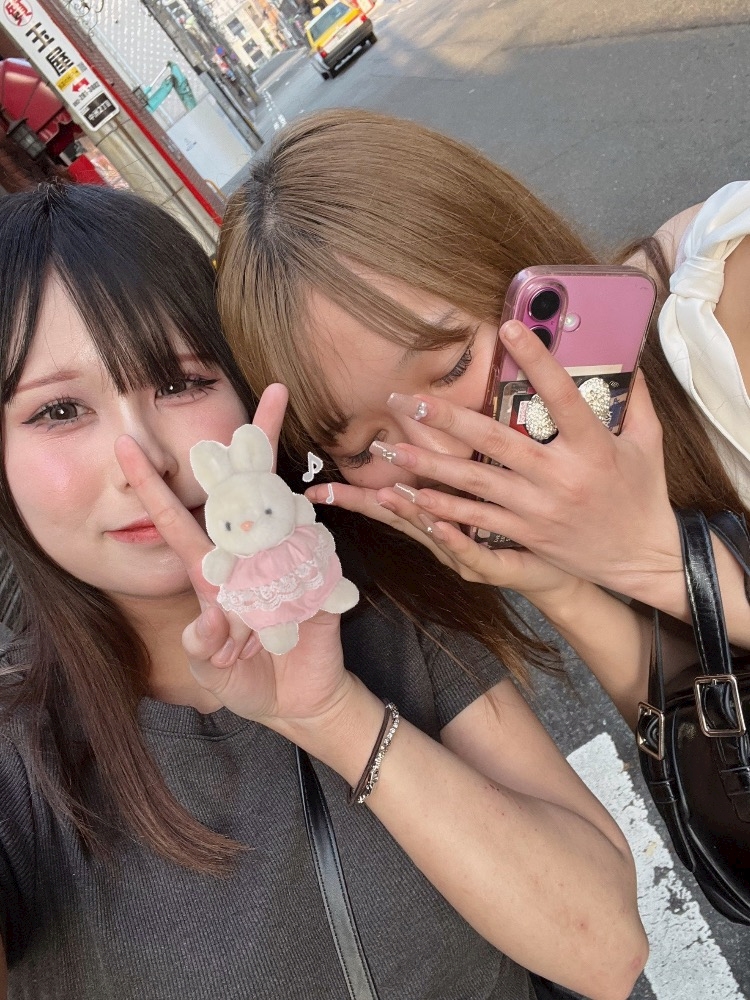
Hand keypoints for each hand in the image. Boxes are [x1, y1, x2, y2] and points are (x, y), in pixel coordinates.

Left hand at [114, 384, 351, 730]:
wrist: (296, 702)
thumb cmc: (244, 681)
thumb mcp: (210, 669)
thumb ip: (203, 645)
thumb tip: (209, 618)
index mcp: (211, 572)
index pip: (176, 520)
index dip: (149, 485)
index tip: (126, 444)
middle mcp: (249, 556)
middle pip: (248, 489)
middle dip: (258, 441)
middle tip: (274, 393)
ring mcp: (289, 563)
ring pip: (286, 514)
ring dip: (281, 521)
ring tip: (282, 529)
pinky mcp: (322, 581)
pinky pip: (321, 557)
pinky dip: (313, 567)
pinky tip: (303, 587)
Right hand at [305, 478, 577, 603]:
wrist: (561, 570)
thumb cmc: (524, 527)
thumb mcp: (487, 491)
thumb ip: (460, 463)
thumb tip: (442, 420)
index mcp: (439, 517)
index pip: (389, 500)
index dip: (353, 492)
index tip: (315, 486)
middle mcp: (443, 540)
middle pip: (395, 518)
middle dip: (360, 503)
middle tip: (325, 491)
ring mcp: (464, 557)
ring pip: (428, 533)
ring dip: (405, 514)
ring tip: (382, 495)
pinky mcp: (493, 569)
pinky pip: (470, 552)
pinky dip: (451, 537)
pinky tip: (437, 522)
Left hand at [322, 321, 682, 603]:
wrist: (641, 558)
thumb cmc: (642, 494)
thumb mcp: (648, 442)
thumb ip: (635, 399)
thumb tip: (626, 356)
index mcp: (592, 446)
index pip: (561, 395)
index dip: (535, 360)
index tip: (508, 329)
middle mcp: (559, 477)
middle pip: (496, 440)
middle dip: (447, 419)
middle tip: (408, 399)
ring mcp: (537, 508)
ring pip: (475, 482)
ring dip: (429, 464)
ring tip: (391, 447)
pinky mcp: (525, 533)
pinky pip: (477, 521)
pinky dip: (443, 509)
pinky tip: (413, 497)